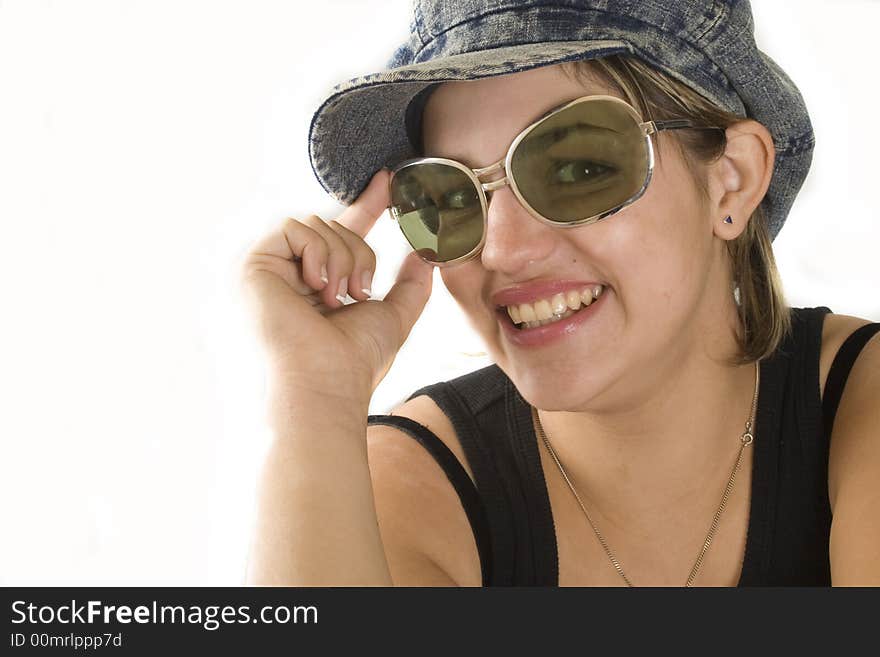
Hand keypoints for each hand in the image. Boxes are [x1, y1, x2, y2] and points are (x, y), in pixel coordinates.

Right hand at [239, 170, 434, 398]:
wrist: (324, 386)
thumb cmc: (354, 363)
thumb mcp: (392, 317)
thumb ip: (409, 286)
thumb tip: (425, 255)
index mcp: (313, 287)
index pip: (340, 234)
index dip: (366, 206)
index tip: (389, 180)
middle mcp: (285, 276)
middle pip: (332, 226)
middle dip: (358, 253)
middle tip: (358, 292)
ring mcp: (265, 270)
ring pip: (316, 223)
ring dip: (342, 258)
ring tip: (337, 297)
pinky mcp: (249, 264)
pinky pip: (293, 226)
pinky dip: (317, 252)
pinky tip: (318, 286)